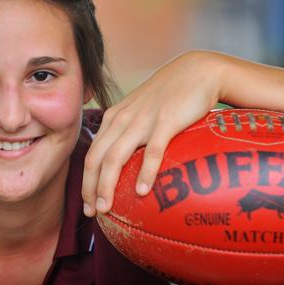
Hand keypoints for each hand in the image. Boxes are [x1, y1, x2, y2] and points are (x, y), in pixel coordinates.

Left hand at [82, 51, 225, 216]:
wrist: (197, 71)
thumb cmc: (170, 96)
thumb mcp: (141, 111)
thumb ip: (130, 132)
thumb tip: (127, 166)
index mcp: (114, 118)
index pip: (92, 154)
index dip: (86, 182)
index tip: (88, 205)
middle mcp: (122, 119)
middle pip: (96, 159)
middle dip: (90, 188)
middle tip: (92, 213)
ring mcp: (142, 120)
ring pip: (115, 157)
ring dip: (107, 185)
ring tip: (107, 208)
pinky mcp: (165, 121)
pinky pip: (152, 151)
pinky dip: (145, 172)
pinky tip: (143, 192)